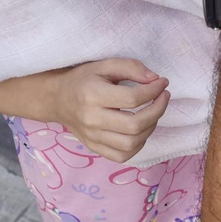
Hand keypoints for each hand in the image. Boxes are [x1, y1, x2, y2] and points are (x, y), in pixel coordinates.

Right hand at [49, 57, 171, 162]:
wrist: (57, 99)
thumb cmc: (83, 79)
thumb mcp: (104, 65)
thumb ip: (131, 67)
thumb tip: (155, 80)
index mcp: (93, 95)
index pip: (132, 99)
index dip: (154, 91)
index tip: (162, 83)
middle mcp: (92, 120)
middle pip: (134, 125)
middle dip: (157, 110)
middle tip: (163, 97)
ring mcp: (92, 137)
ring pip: (131, 143)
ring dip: (150, 127)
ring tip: (153, 112)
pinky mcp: (94, 147)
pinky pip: (122, 156)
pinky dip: (138, 145)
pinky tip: (141, 130)